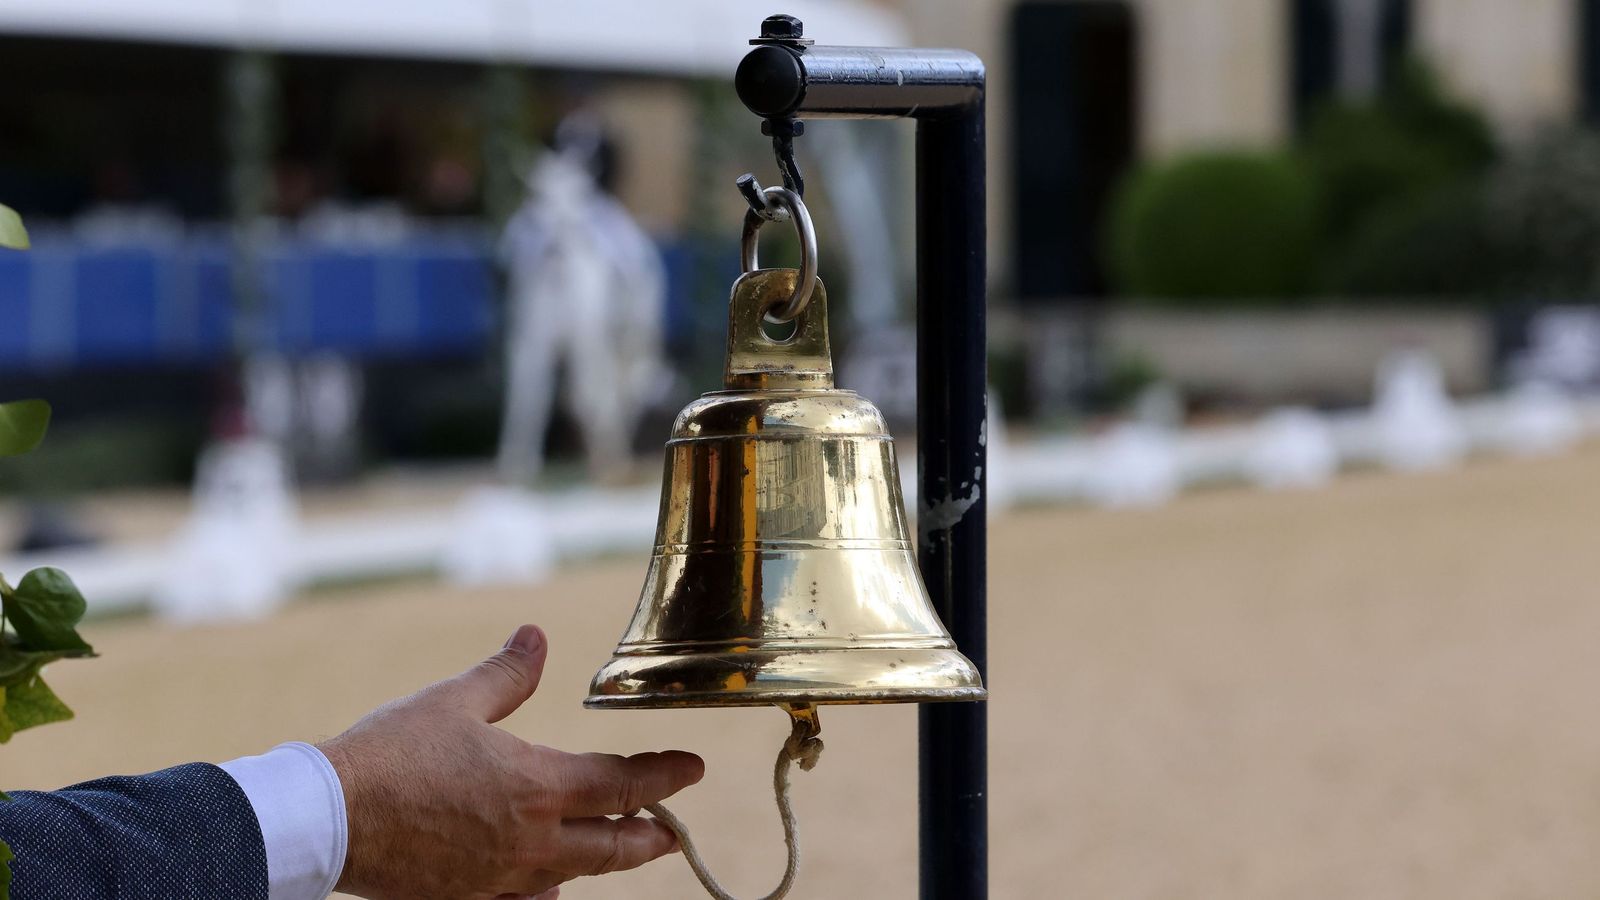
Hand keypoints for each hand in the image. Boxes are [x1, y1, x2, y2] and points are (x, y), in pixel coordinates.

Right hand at [319, 625, 704, 899]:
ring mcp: (500, 878)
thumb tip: (537, 637)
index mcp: (537, 785)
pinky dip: (546, 891)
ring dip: (603, 863)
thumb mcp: (455, 700)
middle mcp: (530, 840)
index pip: (623, 783)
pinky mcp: (467, 899)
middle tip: (673, 832)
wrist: (328, 817)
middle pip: (612, 846)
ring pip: (572, 876)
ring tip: (618, 853)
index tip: (693, 768)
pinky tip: (549, 886)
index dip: (664, 775)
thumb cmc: (390, 752)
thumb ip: (507, 673)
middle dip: (650, 838)